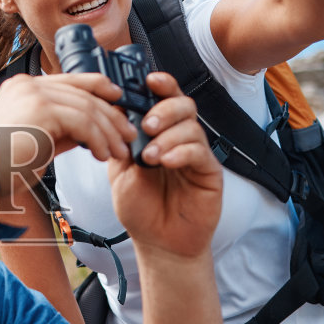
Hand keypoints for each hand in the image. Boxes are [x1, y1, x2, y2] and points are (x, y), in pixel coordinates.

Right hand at [0, 72, 136, 198]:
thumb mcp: (36, 142)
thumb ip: (61, 131)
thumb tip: (90, 132)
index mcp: (23, 87)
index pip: (71, 80)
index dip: (100, 89)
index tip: (119, 103)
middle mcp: (29, 85)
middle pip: (84, 93)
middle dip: (112, 116)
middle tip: (128, 135)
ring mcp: (34, 94)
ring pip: (88, 108)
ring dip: (108, 132)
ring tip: (118, 151)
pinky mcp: (41, 110)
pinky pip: (83, 122)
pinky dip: (98, 139)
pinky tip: (101, 154)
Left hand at [105, 72, 222, 258]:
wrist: (158, 243)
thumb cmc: (141, 209)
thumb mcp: (120, 172)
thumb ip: (120, 143)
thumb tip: (114, 111)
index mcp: (159, 134)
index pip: (164, 100)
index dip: (160, 85)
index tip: (149, 80)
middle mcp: (180, 139)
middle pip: (183, 105)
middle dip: (164, 109)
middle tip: (147, 126)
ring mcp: (196, 154)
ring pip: (191, 126)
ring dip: (168, 135)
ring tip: (150, 156)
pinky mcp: (209, 172)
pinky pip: (200, 151)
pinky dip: (180, 151)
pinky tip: (165, 162)